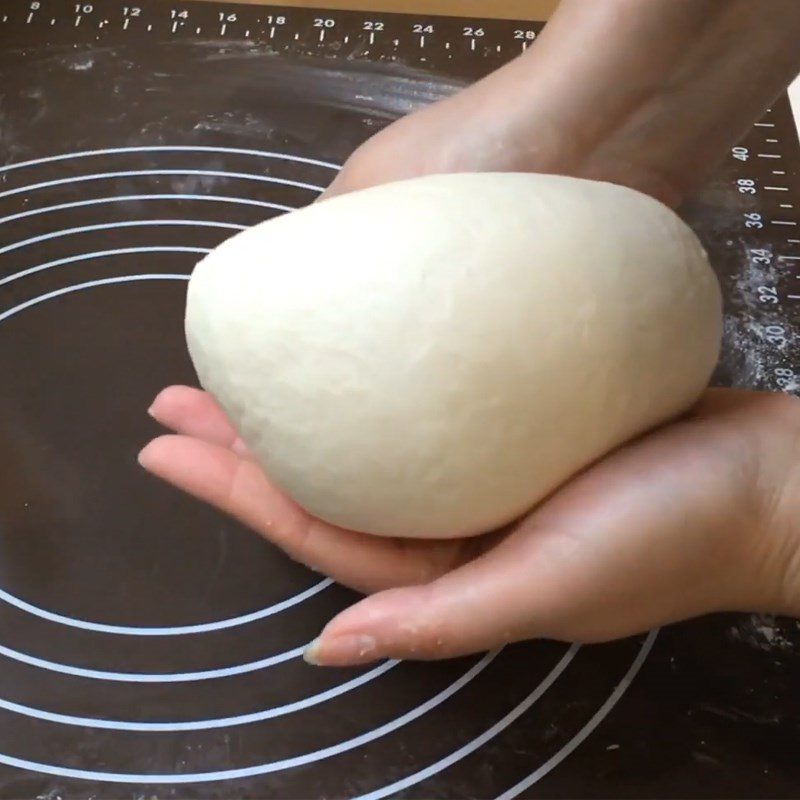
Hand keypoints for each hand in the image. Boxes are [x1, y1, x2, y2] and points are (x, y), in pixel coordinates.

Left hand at [139, 386, 799, 666]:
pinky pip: (427, 404)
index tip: (167, 445)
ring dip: (304, 405)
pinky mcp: (514, 425)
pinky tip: (354, 348)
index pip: (316, 529)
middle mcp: (451, 523)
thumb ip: (441, 620)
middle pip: (326, 481)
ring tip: (243, 367)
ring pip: (368, 439)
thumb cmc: (670, 535)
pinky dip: (380, 379)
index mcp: (447, 569)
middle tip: (179, 396)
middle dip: (245, 444)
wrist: (766, 479)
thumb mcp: (553, 587)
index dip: (236, 491)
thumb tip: (329, 649)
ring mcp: (481, 471)